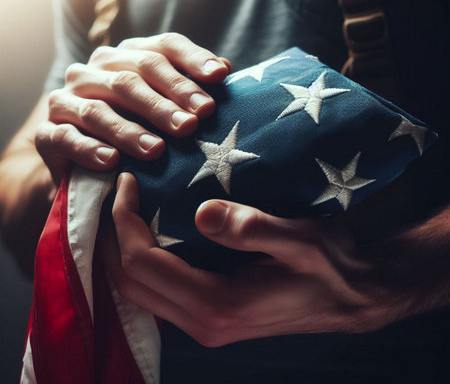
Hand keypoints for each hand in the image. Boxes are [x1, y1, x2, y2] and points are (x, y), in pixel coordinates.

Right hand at [35, 33, 230, 183]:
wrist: (86, 161)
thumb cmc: (135, 129)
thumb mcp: (163, 106)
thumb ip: (188, 87)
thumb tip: (224, 69)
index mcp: (126, 58)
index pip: (163, 47)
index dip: (192, 60)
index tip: (220, 78)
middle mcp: (94, 71)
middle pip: (132, 78)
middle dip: (166, 101)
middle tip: (192, 125)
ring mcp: (68, 100)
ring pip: (98, 110)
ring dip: (130, 131)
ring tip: (157, 151)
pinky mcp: (47, 131)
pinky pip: (65, 137)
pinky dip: (89, 149)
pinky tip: (112, 161)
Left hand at [101, 173, 409, 346]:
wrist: (351, 297)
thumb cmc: (330, 266)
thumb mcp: (300, 239)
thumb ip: (252, 228)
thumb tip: (201, 212)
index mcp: (217, 304)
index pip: (143, 262)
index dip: (125, 220)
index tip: (127, 182)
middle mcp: (202, 322)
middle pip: (128, 281)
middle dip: (110, 235)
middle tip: (114, 192)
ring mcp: (204, 323)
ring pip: (137, 290)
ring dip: (121, 249)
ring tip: (121, 209)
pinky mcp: (210, 315)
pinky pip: (157, 290)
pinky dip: (141, 260)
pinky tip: (148, 233)